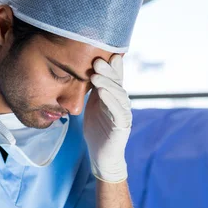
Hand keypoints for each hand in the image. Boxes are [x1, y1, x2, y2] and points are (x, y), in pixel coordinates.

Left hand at [84, 54, 131, 182]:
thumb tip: (84, 69)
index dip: (110, 65)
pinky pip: (118, 111)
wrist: (101, 155)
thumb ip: (93, 89)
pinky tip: (103, 92)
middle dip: (108, 71)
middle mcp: (121, 102)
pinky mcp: (122, 126)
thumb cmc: (96, 129)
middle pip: (117, 83)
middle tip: (97, 60)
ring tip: (96, 76)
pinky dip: (110, 100)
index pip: (114, 77)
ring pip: (118, 94)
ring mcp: (123, 113)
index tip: (101, 52)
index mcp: (113, 96)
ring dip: (107, 84)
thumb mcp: (92, 105)